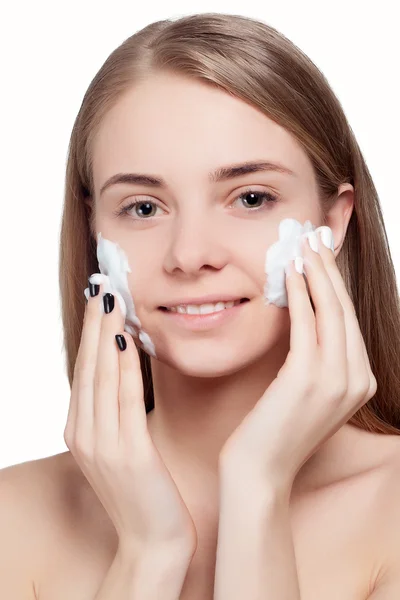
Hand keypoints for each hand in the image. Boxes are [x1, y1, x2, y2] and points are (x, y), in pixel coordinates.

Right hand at [64, 280, 196, 557]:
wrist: (152, 543)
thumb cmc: (144, 491)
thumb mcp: (123, 444)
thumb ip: (119, 407)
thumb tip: (129, 362)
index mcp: (81, 430)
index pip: (85, 370)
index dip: (91, 331)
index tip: (100, 298)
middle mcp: (84, 434)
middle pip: (88, 366)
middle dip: (94, 323)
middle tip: (102, 285)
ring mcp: (102, 445)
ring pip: (102, 377)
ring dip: (106, 335)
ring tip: (112, 299)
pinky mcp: (128, 455)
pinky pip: (125, 400)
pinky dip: (126, 367)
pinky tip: (128, 340)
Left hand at [219, 229, 376, 490]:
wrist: (259, 472)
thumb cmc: (275, 431)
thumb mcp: (305, 393)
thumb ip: (315, 360)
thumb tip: (307, 316)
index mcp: (359, 382)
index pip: (348, 322)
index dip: (335, 285)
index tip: (322, 257)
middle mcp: (356, 380)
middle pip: (344, 310)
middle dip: (329, 270)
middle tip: (315, 238)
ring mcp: (337, 380)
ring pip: (330, 312)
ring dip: (316, 273)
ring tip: (303, 245)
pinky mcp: (309, 379)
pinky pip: (307, 324)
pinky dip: (300, 294)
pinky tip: (290, 273)